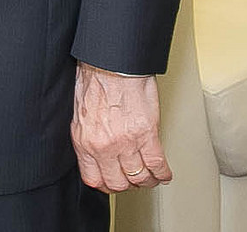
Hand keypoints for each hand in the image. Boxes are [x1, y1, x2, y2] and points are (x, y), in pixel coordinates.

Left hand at [72, 63, 170, 192]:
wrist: (111, 62)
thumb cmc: (96, 80)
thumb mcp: (82, 115)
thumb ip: (90, 137)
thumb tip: (97, 151)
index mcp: (85, 141)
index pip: (93, 179)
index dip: (106, 185)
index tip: (114, 183)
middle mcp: (103, 146)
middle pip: (118, 183)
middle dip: (128, 184)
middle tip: (134, 180)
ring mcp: (125, 142)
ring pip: (139, 177)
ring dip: (147, 180)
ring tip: (151, 177)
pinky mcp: (146, 134)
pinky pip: (157, 164)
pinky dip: (163, 173)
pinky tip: (164, 173)